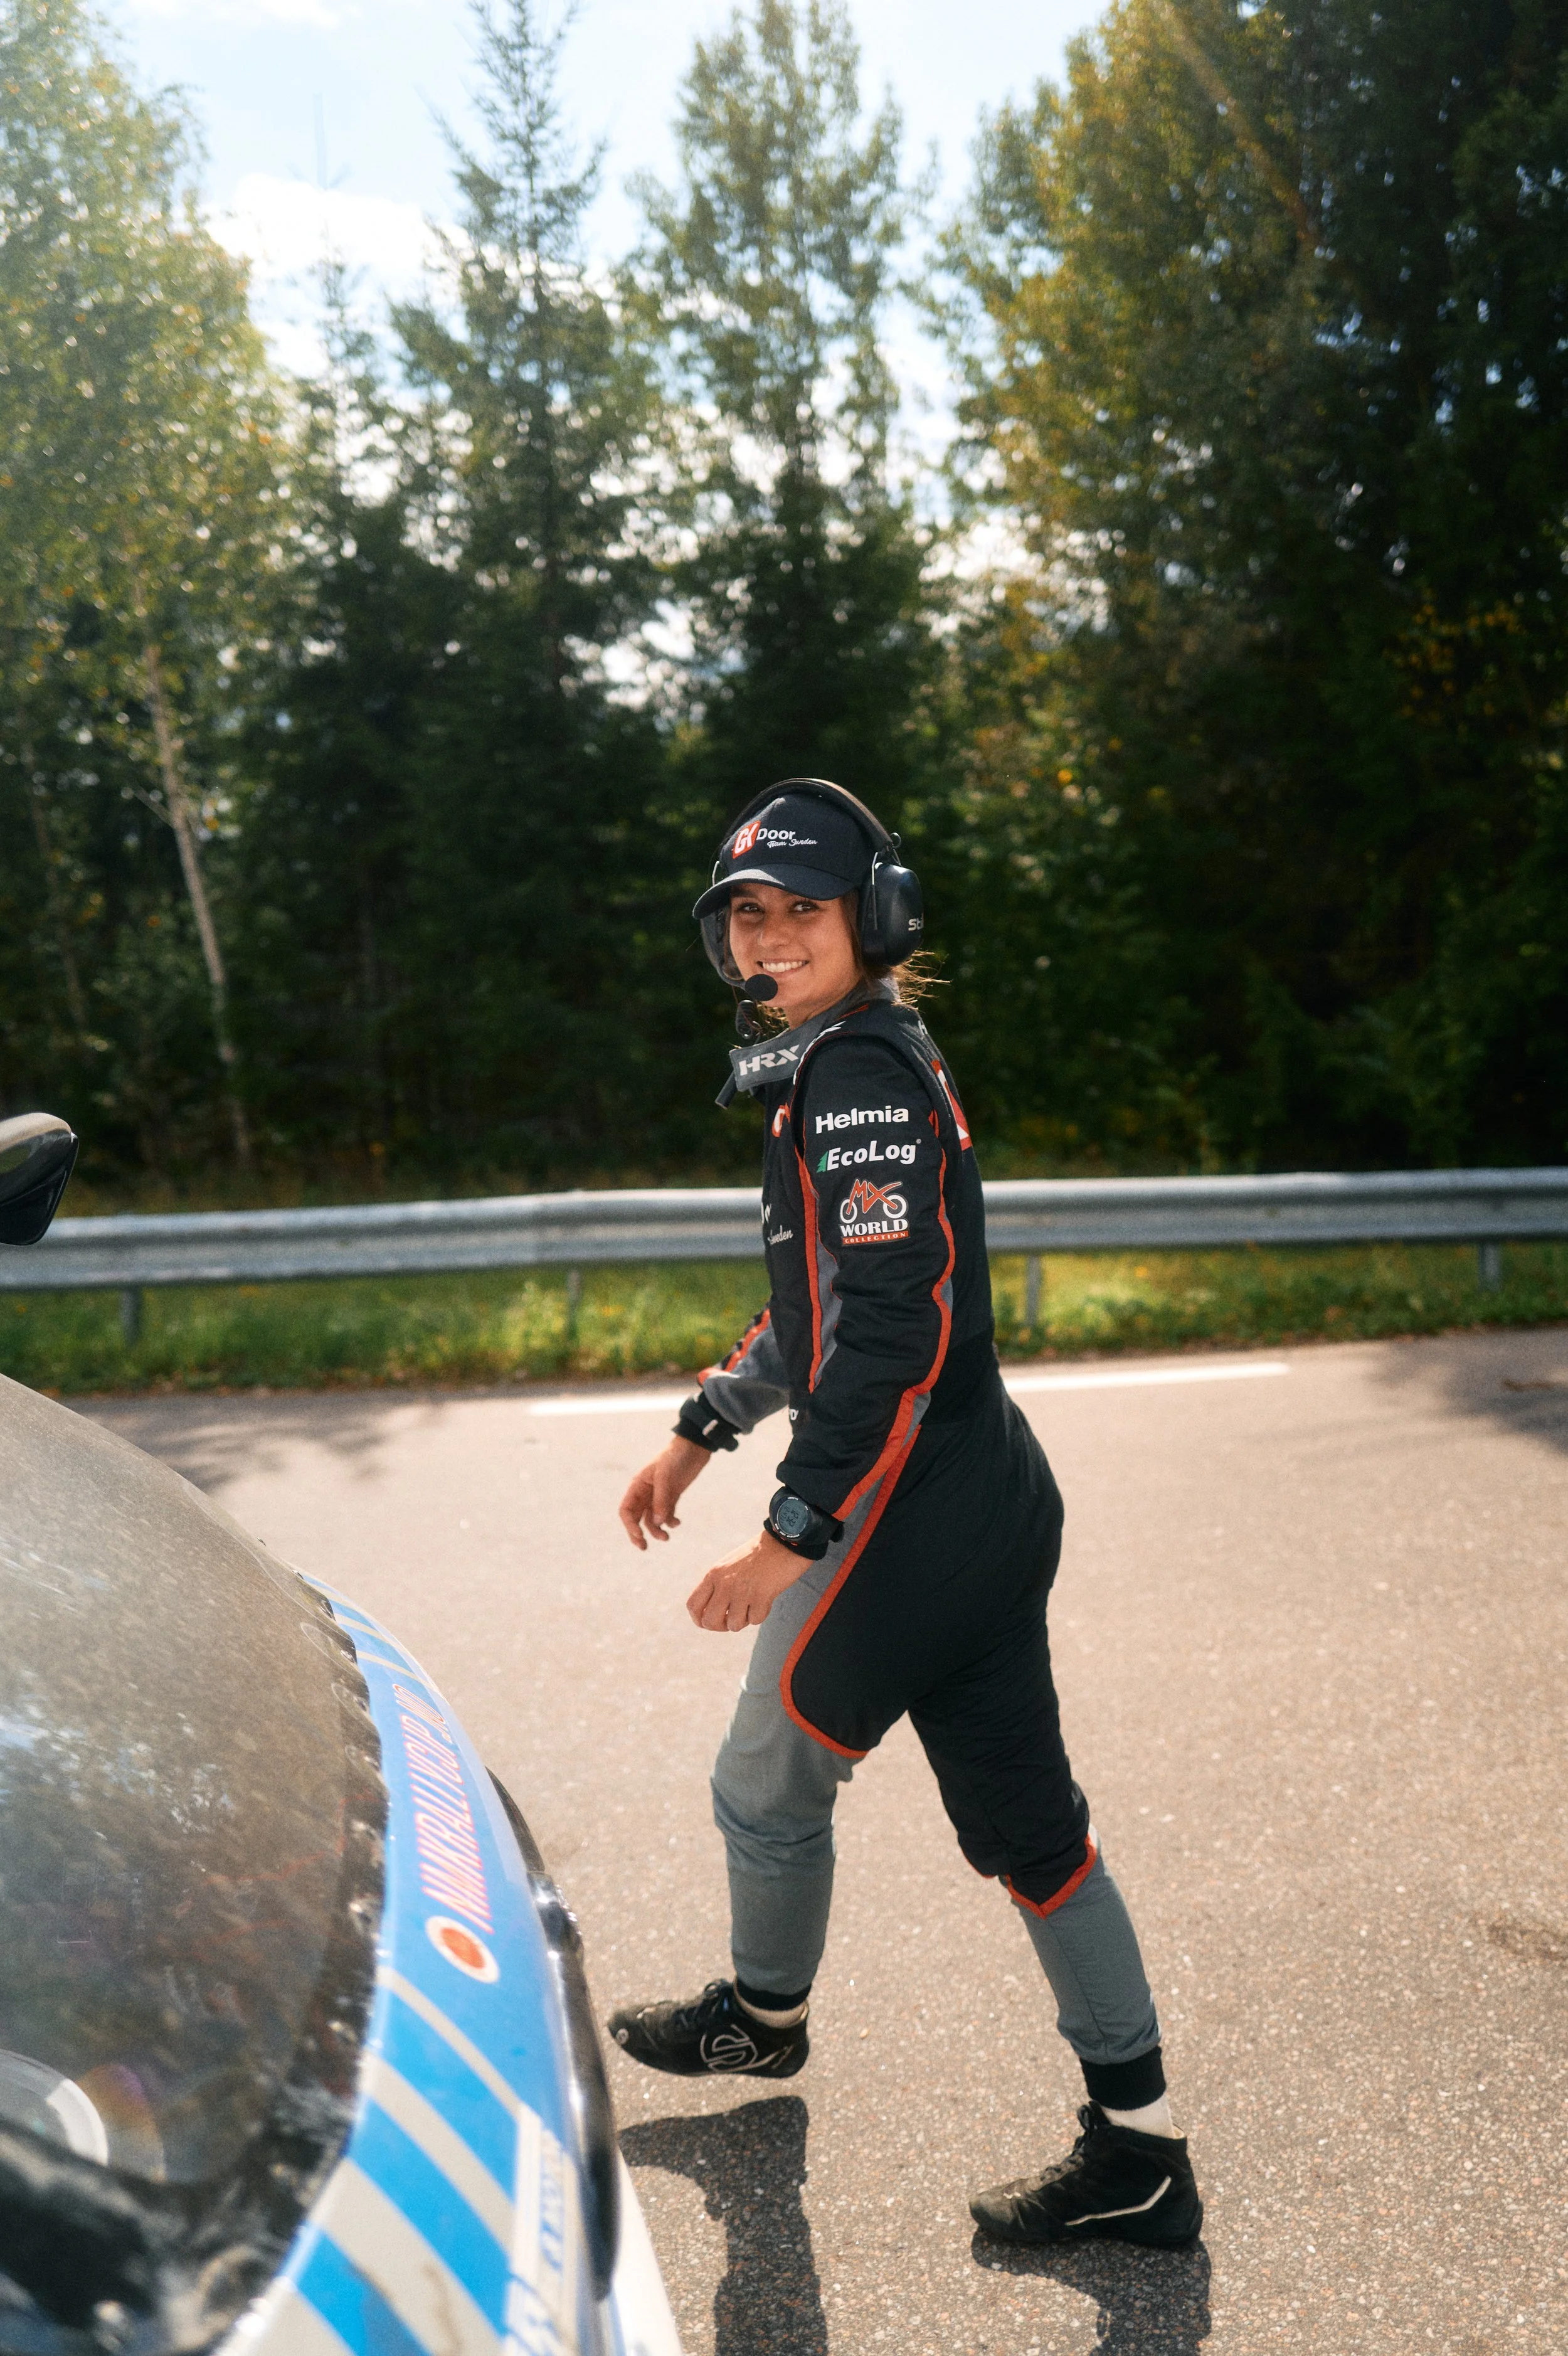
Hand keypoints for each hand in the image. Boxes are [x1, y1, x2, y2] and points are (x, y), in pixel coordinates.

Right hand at [619, 1436, 711, 1549]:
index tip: (639, 1536)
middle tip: (644, 1548)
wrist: (694, 1448)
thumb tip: (656, 1523)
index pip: (626, 1510)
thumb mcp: (666, 1477)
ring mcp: (658, 1496)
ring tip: (667, 1538)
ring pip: (651, 1519)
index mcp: (638, 1486)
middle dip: (638, 1534)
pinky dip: (670, 1522)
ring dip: (656, 1530)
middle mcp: (645, 1493)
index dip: (629, 1525)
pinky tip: (677, 1523)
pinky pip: (666, 1515)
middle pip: (635, 1518)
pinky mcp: (672, 1497)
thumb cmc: (675, 1458)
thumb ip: (660, 1500)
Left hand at [686, 1530, 806, 1632]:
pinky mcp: (761, 1597)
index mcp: (714, 1574)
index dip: (699, 1619)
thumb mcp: (728, 1565)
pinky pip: (754, 1620)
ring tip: (751, 1605)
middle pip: (709, 1622)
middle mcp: (724, 1583)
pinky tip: (764, 1600)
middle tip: (732, 1619)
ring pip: (733, 1625)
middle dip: (721, 1626)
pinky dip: (760, 1614)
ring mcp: (742, 1591)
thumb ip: (717, 1586)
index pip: (693, 1605)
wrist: (783, 1542)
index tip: (710, 1622)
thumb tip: (711, 1614)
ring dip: (743, 1620)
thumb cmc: (758, 1555)